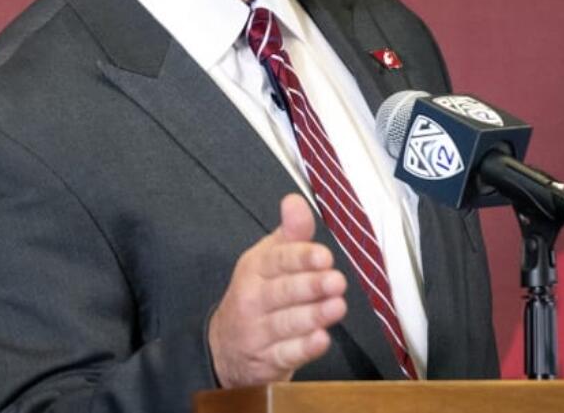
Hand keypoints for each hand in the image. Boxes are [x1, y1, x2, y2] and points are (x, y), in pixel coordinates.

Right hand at [208, 194, 346, 386]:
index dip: (301, 258)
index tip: (324, 256)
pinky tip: (321, 339)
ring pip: (286, 323)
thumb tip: (295, 201)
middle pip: (282, 292)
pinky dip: (304, 348)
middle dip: (310, 286)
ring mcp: (257, 333)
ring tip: (337, 307)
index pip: (277, 261)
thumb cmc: (258, 294)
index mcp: (254, 269)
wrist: (226, 348)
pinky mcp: (267, 361)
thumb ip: (290, 233)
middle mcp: (252, 300)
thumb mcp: (268, 259)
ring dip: (313, 315)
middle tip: (336, 281)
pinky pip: (286, 355)